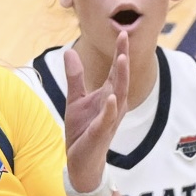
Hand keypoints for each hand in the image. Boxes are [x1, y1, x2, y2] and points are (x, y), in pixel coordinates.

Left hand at [63, 31, 129, 192]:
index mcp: (108, 96)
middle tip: (125, 37)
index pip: (116, 71)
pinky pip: (107, 119)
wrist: (81, 162)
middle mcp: (113, 106)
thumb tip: (70, 51)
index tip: (122, 33)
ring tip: (122, 59)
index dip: (119, 52)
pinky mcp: (100, 133)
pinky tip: (112, 97)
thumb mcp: (76, 100)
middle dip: (123, 58)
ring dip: (121, 78)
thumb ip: (75, 77)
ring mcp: (108, 119)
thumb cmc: (82, 131)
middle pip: (121, 78)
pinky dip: (110, 108)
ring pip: (119, 96)